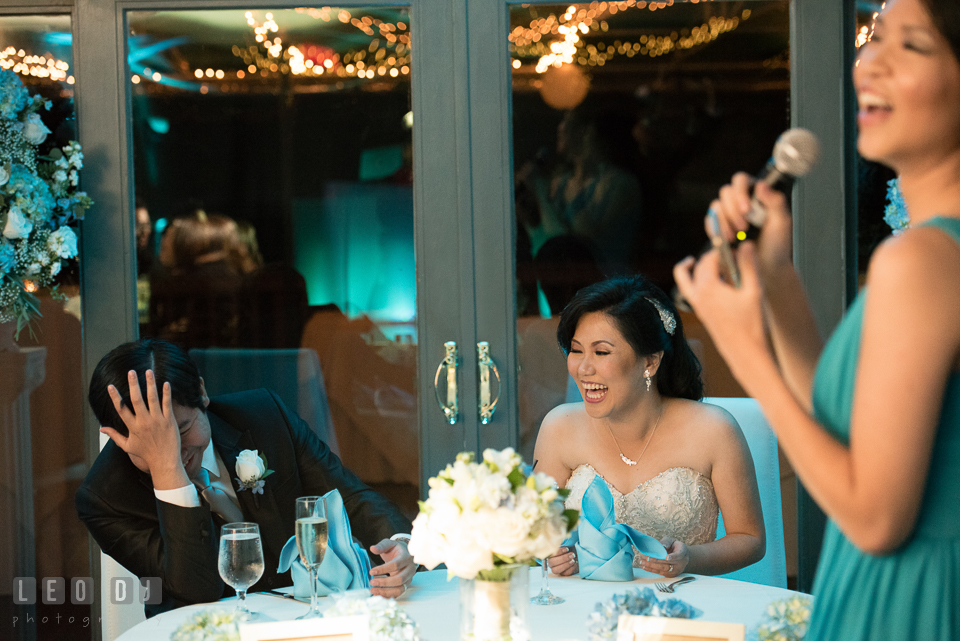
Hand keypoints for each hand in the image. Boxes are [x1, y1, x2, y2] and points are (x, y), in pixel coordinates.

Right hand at [100, 370, 186, 489]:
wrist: (164, 461)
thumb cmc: (146, 454)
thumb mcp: (127, 446)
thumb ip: (114, 436)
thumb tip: (101, 428)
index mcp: (133, 427)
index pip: (121, 409)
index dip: (115, 397)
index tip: (110, 386)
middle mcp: (144, 422)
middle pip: (137, 400)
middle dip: (133, 385)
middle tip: (131, 372)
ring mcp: (157, 420)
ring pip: (152, 399)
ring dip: (150, 384)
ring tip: (148, 371)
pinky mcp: (169, 420)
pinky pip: (167, 404)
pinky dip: (166, 393)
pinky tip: (166, 383)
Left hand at [369, 539, 415, 597]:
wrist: (405, 554)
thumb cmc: (396, 549)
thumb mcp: (389, 544)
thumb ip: (381, 546)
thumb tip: (372, 548)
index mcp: (407, 557)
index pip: (395, 565)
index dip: (383, 569)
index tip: (371, 572)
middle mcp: (410, 569)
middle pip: (399, 579)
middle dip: (384, 583)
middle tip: (371, 582)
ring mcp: (409, 578)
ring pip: (400, 589)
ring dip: (386, 592)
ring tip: (373, 591)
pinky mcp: (406, 585)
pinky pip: (398, 593)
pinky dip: (388, 596)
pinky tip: (378, 595)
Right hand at [546, 546, 577, 575]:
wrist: (574, 555)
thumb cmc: (568, 550)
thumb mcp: (565, 545)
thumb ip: (561, 543)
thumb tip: (561, 539)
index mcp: (549, 554)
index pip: (550, 554)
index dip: (559, 552)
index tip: (567, 549)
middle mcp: (551, 563)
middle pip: (552, 562)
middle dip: (563, 558)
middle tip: (571, 554)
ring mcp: (556, 569)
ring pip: (557, 570)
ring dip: (566, 564)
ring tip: (573, 559)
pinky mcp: (562, 574)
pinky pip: (564, 573)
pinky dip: (570, 568)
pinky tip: (575, 563)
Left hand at [636, 537, 688, 577]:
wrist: (682, 557)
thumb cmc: (675, 547)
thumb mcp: (672, 541)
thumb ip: (667, 542)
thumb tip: (662, 546)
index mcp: (682, 553)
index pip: (678, 555)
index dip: (673, 557)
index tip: (667, 557)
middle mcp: (680, 564)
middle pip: (668, 564)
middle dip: (656, 561)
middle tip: (647, 558)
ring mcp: (675, 571)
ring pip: (663, 570)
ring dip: (652, 566)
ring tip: (642, 562)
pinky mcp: (670, 575)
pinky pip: (661, 573)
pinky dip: (652, 570)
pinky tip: (645, 566)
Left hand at [674, 244, 773, 388]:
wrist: (745, 353)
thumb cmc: (751, 324)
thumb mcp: (753, 291)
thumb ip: (749, 265)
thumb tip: (745, 245)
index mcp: (708, 288)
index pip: (710, 258)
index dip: (722, 250)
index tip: (735, 248)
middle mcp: (697, 296)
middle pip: (699, 267)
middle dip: (711, 257)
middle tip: (728, 254)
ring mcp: (697, 306)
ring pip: (685, 280)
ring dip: (693, 268)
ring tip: (702, 260)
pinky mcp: (700, 314)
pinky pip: (689, 292)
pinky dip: (693, 281)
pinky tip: (710, 282)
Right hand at [707, 175, 792, 277]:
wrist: (766, 267)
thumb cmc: (776, 245)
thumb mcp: (782, 222)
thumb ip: (775, 201)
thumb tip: (761, 185)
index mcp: (757, 194)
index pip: (741, 181)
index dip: (740, 192)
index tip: (746, 209)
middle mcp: (740, 201)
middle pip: (726, 192)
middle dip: (732, 211)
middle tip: (744, 228)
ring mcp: (727, 214)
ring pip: (716, 206)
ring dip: (725, 222)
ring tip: (737, 237)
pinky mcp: (718, 226)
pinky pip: (710, 221)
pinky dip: (717, 230)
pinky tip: (728, 239)